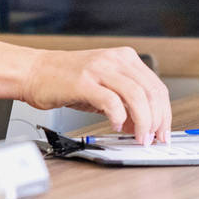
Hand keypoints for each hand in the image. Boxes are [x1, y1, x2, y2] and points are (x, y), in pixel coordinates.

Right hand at [23, 47, 170, 143]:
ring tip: (139, 137)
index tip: (164, 132)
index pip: (157, 87)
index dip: (165, 113)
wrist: (33, 72)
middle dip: (157, 120)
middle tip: (153, 139)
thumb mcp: (102, 88)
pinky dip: (119, 117)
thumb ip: (124, 103)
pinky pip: (111, 100)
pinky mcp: (84, 81)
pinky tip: (116, 126)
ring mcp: (100, 69)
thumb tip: (141, 125)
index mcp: (124, 59)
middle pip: (152, 91)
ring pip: (136, 96)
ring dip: (143, 121)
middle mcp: (115, 60)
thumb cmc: (65, 80)